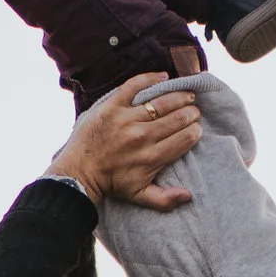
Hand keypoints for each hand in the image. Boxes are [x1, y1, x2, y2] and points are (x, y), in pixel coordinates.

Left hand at [48, 73, 199, 210]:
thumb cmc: (111, 183)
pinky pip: (134, 86)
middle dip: (191, 113)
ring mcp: (126, 119)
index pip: (184, 139)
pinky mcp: (112, 106)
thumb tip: (188, 195)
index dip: (194, 131)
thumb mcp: (139, 196)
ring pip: (161, 102)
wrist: (79, 172)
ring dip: (179, 96)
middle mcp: (142, 137)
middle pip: (177, 118)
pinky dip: (151, 79)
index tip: (197, 128)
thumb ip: (165, 199)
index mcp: (152, 157)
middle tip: (194, 111)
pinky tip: (164, 77)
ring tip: (187, 95)